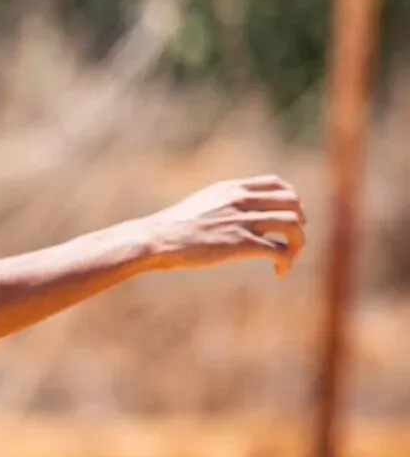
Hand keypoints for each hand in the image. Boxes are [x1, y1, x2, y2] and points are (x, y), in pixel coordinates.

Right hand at [136, 175, 307, 276]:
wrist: (156, 239)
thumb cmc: (172, 227)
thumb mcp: (201, 204)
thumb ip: (223, 204)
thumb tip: (233, 214)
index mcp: (232, 189)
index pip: (277, 184)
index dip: (291, 200)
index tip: (287, 216)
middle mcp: (242, 201)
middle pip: (293, 203)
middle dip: (299, 222)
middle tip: (290, 240)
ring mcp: (243, 221)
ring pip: (293, 226)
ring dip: (298, 244)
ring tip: (288, 258)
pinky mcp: (242, 244)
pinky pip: (281, 251)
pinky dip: (287, 263)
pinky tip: (279, 272)